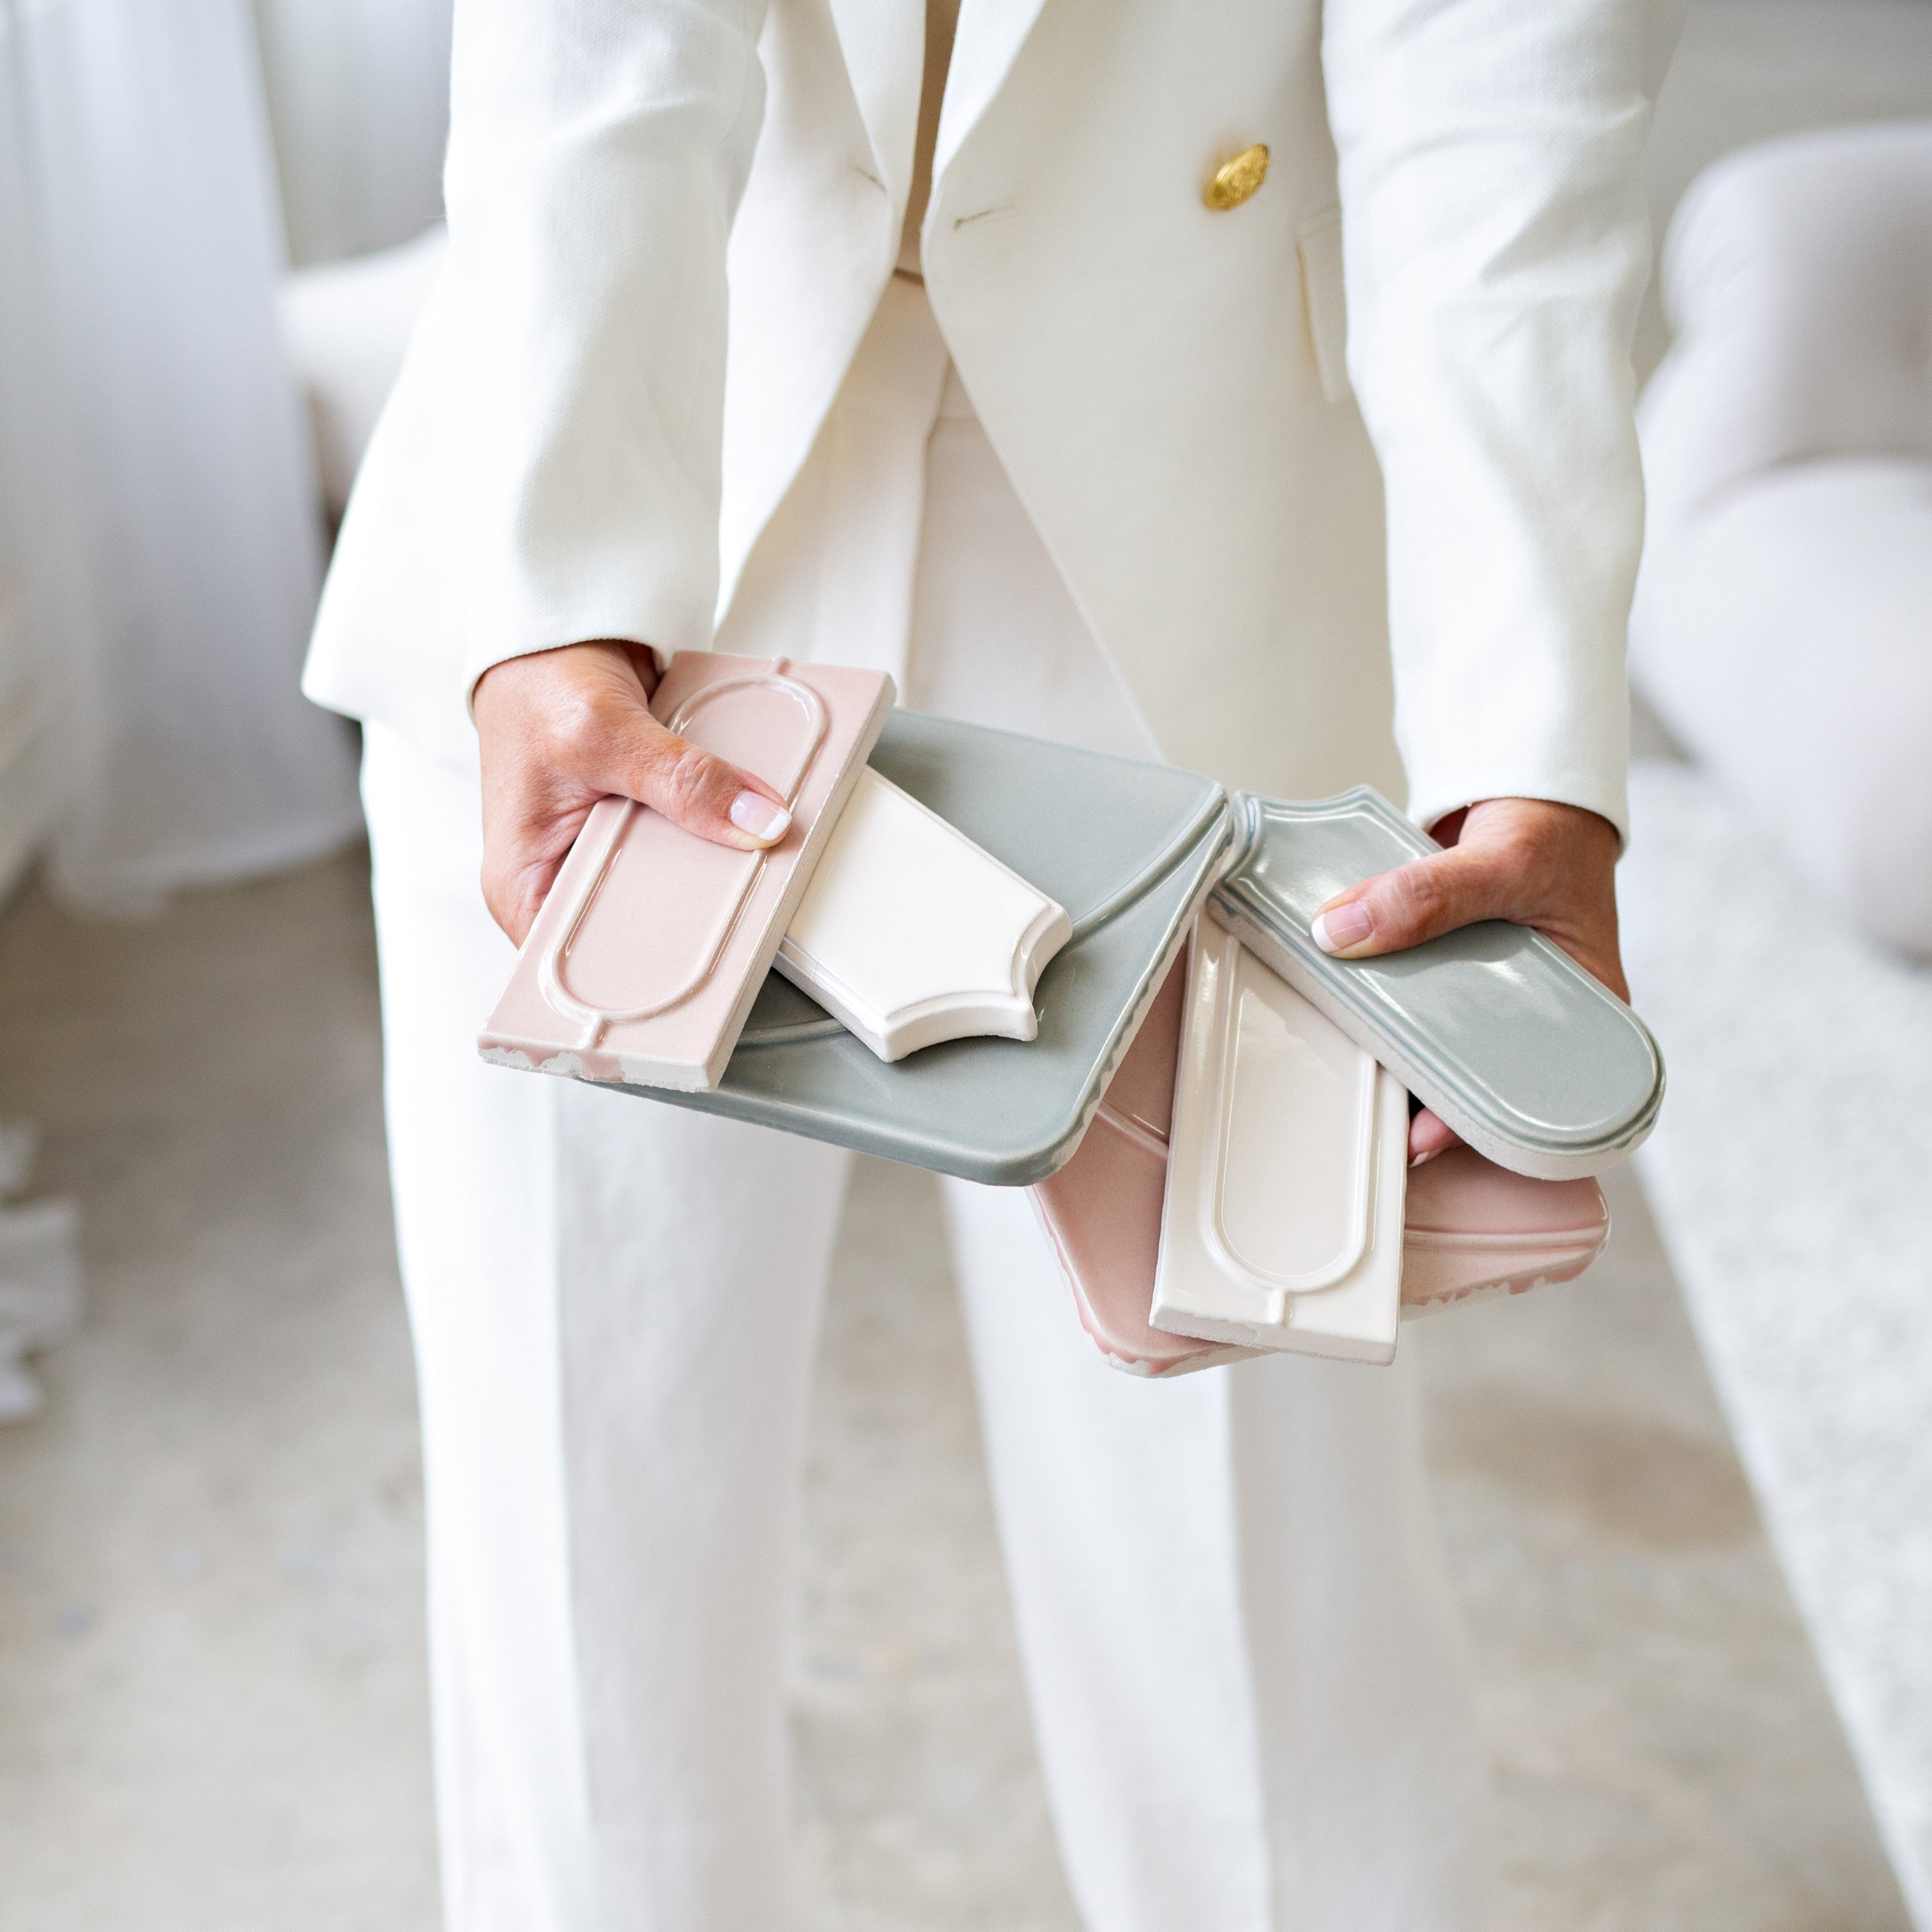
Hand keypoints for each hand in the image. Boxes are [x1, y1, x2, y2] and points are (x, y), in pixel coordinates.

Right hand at [473, 640, 792, 944]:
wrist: (561, 635)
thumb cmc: (538, 685)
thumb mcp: (604, 732)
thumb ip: (679, 780)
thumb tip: (754, 821)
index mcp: (524, 886)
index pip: (579, 961)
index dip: (636, 973)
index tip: (698, 971)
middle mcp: (563, 880)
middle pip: (637, 932)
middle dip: (691, 923)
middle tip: (746, 921)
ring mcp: (606, 855)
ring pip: (673, 889)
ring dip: (714, 877)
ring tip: (759, 880)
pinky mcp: (643, 827)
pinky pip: (690, 848)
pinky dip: (718, 838)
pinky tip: (751, 840)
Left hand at [1309, 797, 1625, 1165]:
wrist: (1530, 789)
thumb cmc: (1551, 829)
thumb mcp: (1500, 862)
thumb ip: (1426, 895)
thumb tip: (1341, 930)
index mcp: (1586, 1007)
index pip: (1542, 1091)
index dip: (1484, 1124)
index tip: (1425, 1139)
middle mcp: (1540, 1013)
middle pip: (1481, 1078)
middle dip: (1429, 1101)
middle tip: (1374, 1121)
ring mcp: (1491, 996)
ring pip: (1440, 1044)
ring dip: (1398, 1058)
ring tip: (1350, 1083)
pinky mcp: (1451, 973)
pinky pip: (1414, 1002)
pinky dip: (1382, 1010)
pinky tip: (1343, 1023)